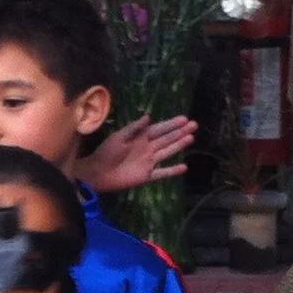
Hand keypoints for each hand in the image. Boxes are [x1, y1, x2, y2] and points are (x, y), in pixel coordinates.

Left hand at [82, 115, 196, 192]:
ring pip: (168, 152)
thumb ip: (134, 128)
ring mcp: (149, 162)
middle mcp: (148, 148)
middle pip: (167, 139)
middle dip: (180, 132)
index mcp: (140, 137)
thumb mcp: (119, 136)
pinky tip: (184, 167)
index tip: (185, 119)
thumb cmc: (106, 152)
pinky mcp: (147, 175)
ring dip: (179, 146)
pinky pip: (163, 173)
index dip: (171, 124)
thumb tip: (149, 117)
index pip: (159, 129)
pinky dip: (172, 171)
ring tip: (191, 139)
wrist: (98, 173)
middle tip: (194, 125)